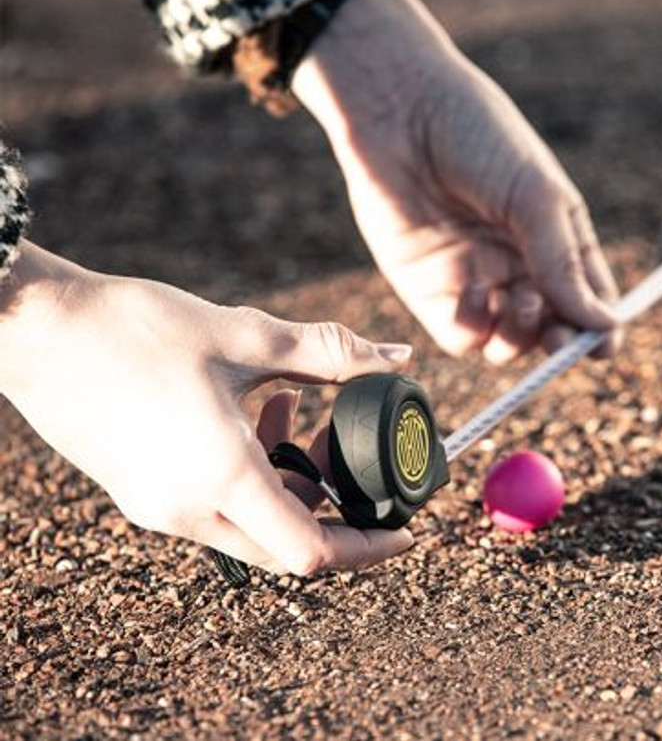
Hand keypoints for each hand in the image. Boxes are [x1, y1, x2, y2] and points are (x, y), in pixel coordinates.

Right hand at [0, 242, 414, 575]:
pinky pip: (213, 507)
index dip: (371, 549)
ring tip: (300, 415)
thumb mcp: (247, 337)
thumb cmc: (133, 328)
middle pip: (287, 547)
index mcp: (222, 478)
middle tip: (355, 462)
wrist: (31, 326)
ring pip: (250, 527)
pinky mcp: (138, 492)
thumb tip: (397, 360)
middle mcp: (187, 510)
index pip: (315, 553)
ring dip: (291, 487)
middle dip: (336, 513)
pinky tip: (256, 414)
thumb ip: (331, 355)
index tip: (406, 531)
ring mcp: (156, 507)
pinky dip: (251, 476)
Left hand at [292, 0, 620, 363]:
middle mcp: (518, 264)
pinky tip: (472, 292)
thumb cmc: (479, 136)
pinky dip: (473, 328)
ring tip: (518, 301)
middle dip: (561, 343)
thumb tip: (603, 325)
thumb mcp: (536, 197)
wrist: (399, 110)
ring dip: (519, 337)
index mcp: (556, 237)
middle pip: (552, 328)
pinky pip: (461, 335)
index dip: (600, 328)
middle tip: (560, 342)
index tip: (603, 347)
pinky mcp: (429, 290)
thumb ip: (564, 264)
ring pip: (509, 342)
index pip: (589, 298)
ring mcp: (475, 279)